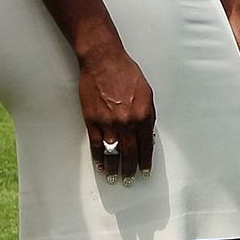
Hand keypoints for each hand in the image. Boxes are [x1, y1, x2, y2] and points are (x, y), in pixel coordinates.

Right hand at [76, 44, 156, 179]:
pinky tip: (102, 165)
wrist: (103, 61)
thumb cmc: (125, 73)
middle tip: (130, 178)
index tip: (145, 170)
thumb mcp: (146, 93)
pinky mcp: (92, 121)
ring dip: (115, 168)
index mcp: (142, 116)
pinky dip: (99, 158)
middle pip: (130, 154)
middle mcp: (126, 123)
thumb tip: (147, 133)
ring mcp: (108, 123)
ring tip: (116, 177)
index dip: (145, 160)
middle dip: (131, 169)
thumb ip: (148, 115)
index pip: (146, 146)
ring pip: (113, 153)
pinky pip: (96, 145)